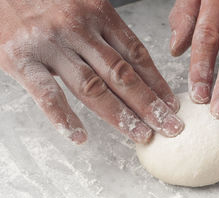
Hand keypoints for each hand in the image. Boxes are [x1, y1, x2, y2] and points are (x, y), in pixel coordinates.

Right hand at [0, 0, 183, 143]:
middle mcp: (78, 29)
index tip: (170, 105)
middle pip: (121, 74)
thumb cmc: (46, 0)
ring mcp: (50, 44)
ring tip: (141, 135)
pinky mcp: (20, 58)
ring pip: (92, 87)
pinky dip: (63, 118)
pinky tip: (80, 136)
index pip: (136, 54)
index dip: (157, 82)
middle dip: (149, 104)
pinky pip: (46, 93)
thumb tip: (134, 71)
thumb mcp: (83, 7)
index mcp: (99, 14)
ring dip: (120, 115)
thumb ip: (106, 35)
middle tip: (170, 127)